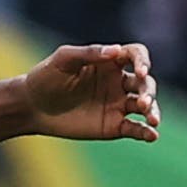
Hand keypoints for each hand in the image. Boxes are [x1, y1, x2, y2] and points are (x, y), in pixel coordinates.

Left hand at [20, 43, 160, 144]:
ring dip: (153, 111)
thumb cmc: (46, 77)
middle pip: (145, 83)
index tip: (141, 71)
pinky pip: (136, 128)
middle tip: (143, 103)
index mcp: (109, 62)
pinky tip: (152, 135)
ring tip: (152, 119)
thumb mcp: (64, 60)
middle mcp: (118, 82)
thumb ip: (89, 53)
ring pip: (146, 106)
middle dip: (148, 92)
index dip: (143, 61)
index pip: (136, 55)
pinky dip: (146, 132)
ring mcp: (118, 104)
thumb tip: (116, 51)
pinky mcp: (114, 126)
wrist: (33, 107)